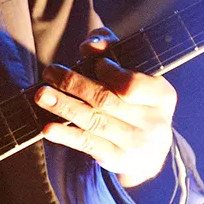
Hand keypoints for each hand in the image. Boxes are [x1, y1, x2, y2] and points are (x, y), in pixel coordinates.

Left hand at [33, 29, 176, 188]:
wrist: (151, 150)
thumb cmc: (137, 101)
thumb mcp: (134, 73)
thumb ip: (112, 50)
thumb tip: (90, 44)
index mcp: (162, 95)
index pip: (132, 84)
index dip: (110, 73)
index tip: (94, 63)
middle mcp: (153, 122)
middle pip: (106, 100)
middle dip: (74, 84)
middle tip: (50, 72)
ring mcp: (136, 144)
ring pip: (94, 122)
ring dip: (64, 107)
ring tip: (42, 95)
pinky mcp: (118, 160)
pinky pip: (88, 145)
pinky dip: (66, 136)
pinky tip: (48, 128)